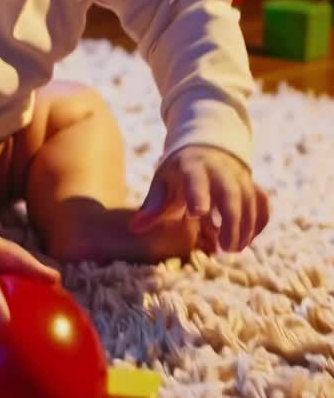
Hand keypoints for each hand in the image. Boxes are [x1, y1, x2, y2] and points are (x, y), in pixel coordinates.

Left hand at [129, 145, 269, 252]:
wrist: (206, 147)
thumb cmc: (180, 171)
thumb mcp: (163, 182)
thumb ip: (153, 206)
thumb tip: (134, 228)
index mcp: (193, 167)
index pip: (196, 179)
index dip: (198, 194)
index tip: (196, 214)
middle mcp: (220, 170)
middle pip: (231, 194)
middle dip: (231, 221)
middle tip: (225, 248)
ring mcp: (240, 177)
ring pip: (251, 201)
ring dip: (246, 227)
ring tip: (234, 249)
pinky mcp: (252, 186)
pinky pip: (262, 204)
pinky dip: (259, 223)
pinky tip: (249, 240)